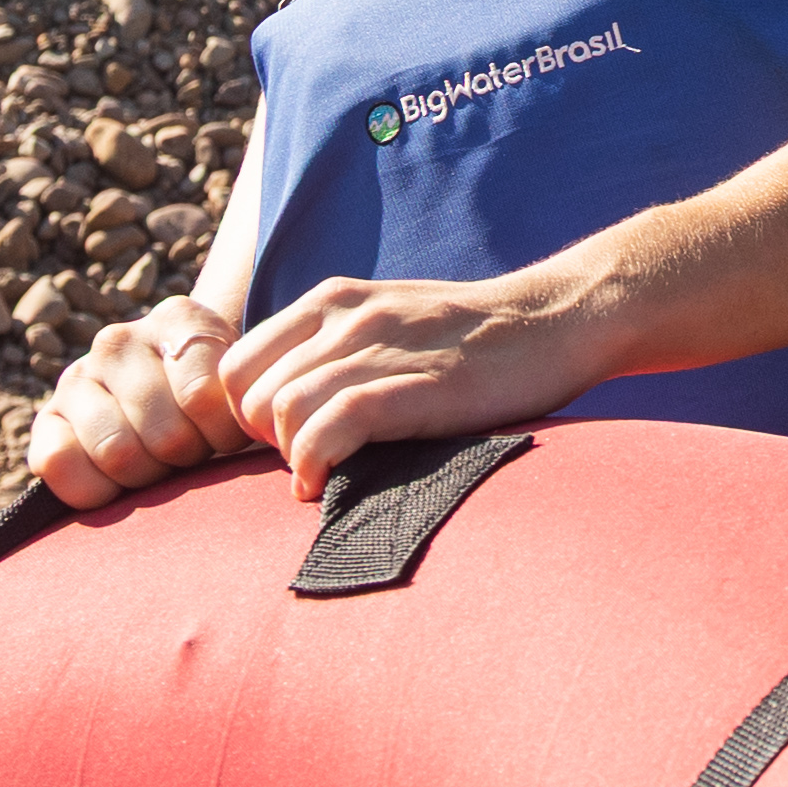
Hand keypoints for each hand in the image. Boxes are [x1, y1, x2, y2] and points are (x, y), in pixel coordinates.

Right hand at [28, 292, 253, 508]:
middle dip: (186, 458)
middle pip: (165, 434)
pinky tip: (116, 482)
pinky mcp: (47, 418)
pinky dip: (93, 490)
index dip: (223, 433)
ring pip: (117, 453)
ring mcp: (77, 375)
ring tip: (158, 462)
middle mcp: (120, 339)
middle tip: (190, 451)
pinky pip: (59, 463)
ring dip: (146, 475)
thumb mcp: (244, 387)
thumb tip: (252, 422)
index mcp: (178, 318)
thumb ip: (250, 396)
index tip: (228, 434)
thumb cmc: (219, 402)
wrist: (170, 407)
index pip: (201, 396)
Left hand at [219, 260, 620, 496]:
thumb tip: (281, 414)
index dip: (246, 415)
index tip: (283, 441)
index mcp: (331, 300)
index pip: (233, 364)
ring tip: (324, 473)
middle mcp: (345, 315)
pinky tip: (324, 486)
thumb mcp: (387, 325)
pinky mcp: (416, 386)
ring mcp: (380, 347)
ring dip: (291, 457)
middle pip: (248, 395)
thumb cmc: (470, 341)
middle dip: (264, 442)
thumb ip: (333, 353)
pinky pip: (331, 426)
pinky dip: (314, 464)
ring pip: (282, 411)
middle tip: (306, 461)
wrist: (554, 321)